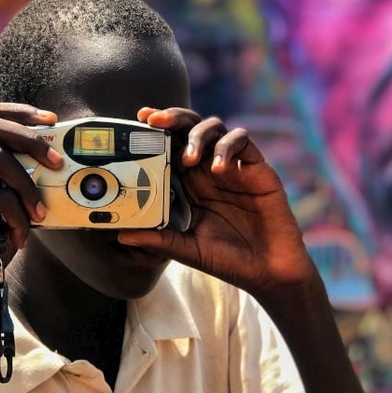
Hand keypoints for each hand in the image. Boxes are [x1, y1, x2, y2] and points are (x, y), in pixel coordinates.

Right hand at [0, 102, 61, 292]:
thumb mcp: (15, 197)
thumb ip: (24, 172)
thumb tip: (61, 154)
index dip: (20, 112)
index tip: (52, 120)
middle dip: (32, 141)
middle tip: (59, 162)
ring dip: (28, 187)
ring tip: (39, 214)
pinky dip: (17, 215)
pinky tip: (20, 235)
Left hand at [119, 107, 316, 299]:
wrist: (269, 273)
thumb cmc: (230, 261)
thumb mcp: (189, 250)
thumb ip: (160, 240)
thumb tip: (122, 235)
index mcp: (192, 185)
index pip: (170, 148)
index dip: (155, 132)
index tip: (138, 121)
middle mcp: (210, 170)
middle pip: (190, 129)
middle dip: (172, 119)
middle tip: (154, 121)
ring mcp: (234, 167)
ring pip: (215, 127)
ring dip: (198, 134)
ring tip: (189, 158)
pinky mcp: (257, 169)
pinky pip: (241, 141)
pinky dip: (227, 147)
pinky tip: (220, 169)